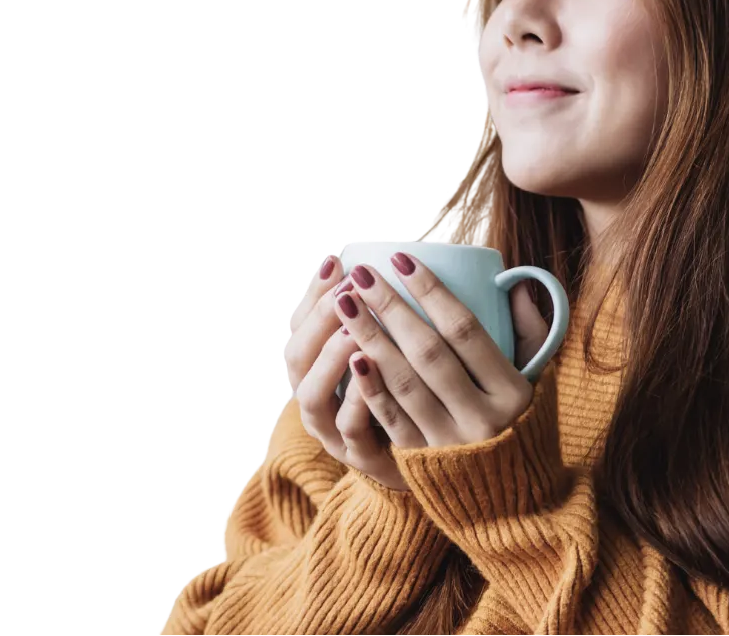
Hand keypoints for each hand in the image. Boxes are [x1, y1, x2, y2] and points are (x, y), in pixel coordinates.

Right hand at [284, 255, 410, 491]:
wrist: (432, 467)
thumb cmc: (406, 401)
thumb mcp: (384, 356)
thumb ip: (375, 320)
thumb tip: (374, 265)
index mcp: (313, 370)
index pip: (296, 326)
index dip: (312, 294)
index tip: (336, 261)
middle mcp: (313, 398)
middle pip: (296, 356)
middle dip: (319, 319)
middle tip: (348, 290)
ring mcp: (332, 431)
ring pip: (312, 393)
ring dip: (330, 358)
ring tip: (353, 329)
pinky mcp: (360, 456)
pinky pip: (350, 427)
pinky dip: (358, 398)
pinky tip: (373, 372)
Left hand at [340, 252, 551, 453]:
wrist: (514, 505)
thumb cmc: (522, 428)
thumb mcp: (538, 383)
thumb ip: (530, 333)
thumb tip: (515, 284)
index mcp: (513, 392)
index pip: (466, 331)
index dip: (431, 292)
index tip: (402, 259)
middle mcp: (482, 419)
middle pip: (428, 353)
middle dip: (391, 308)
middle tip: (361, 274)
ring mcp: (449, 443)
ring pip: (404, 383)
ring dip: (370, 339)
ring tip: (345, 303)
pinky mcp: (421, 463)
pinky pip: (390, 420)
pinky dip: (370, 388)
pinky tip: (350, 356)